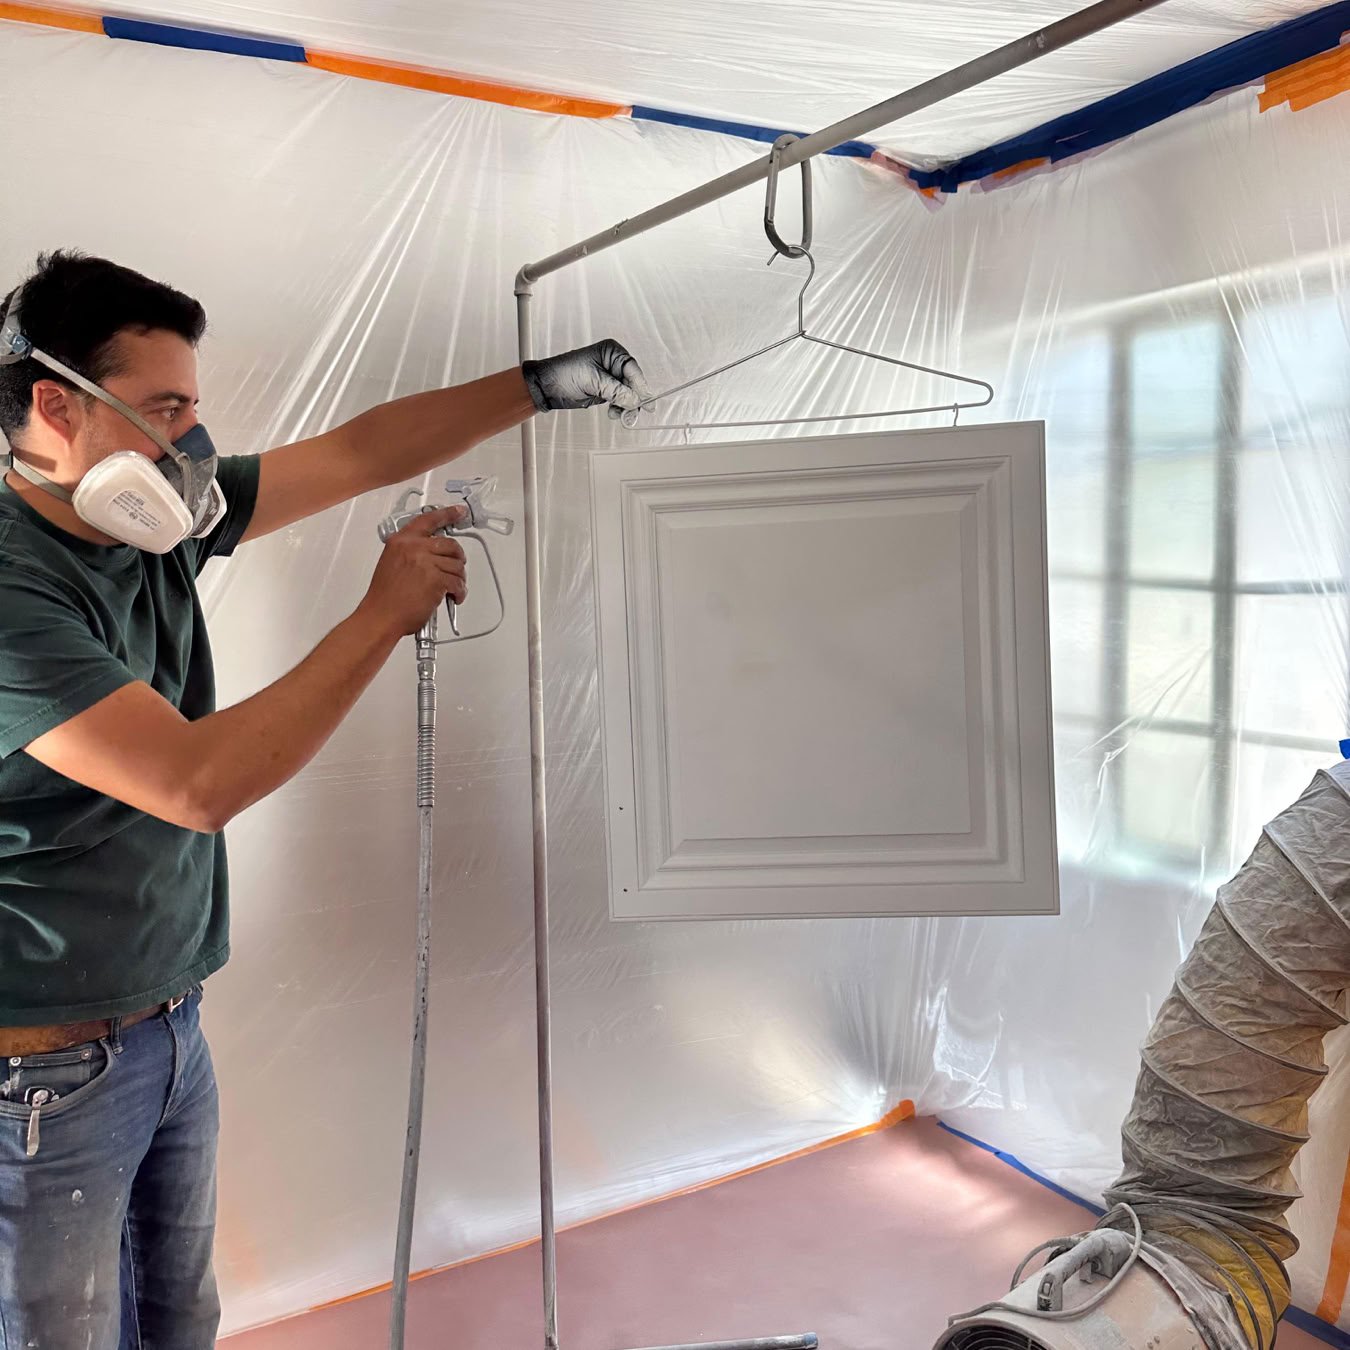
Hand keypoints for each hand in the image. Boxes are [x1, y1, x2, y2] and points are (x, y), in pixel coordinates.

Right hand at [361, 506, 467, 636]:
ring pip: (457, 565)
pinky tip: (453, 597)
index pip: (428, 520)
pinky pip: (458, 583)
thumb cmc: (384, 597)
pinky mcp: (436, 580)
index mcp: (401, 541)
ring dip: (458, 578)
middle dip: (458, 558)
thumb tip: (431, 555)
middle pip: (450, 544)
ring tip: (452, 588)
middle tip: (456, 568)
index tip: (459, 511)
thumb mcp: (391, 563)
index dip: (447, 514)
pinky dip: (459, 592)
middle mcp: (414, 548)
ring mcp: (426, 563)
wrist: (381, 616)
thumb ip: (410, 553)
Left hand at [521, 339, 650, 418]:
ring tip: (622, 415)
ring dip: (626, 406)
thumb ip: (616, 391)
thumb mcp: (593, 381)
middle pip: (632, 383)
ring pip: (627, 394)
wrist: (547, 386)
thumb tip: (635, 400)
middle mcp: (612, 363)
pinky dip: (618, 408)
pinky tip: (614, 413)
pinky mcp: (604, 390)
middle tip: (635, 411)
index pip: (632, 368)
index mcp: (611, 352)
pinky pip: (618, 400)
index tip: (646, 399)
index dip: (640, 385)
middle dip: (633, 398)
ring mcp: (609, 378)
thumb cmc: (564, 374)